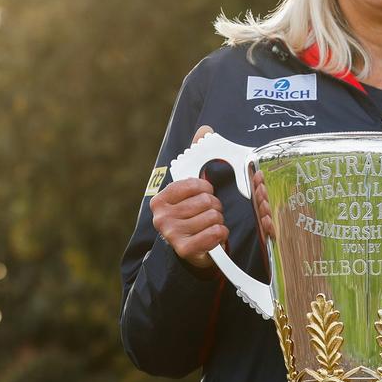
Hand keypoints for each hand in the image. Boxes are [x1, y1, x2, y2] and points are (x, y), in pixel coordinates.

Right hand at [150, 125, 227, 267]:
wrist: (191, 251)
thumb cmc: (193, 216)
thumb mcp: (192, 189)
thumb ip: (197, 157)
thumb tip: (205, 129)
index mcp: (161, 199)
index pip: (195, 184)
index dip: (207, 188)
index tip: (205, 194)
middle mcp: (161, 216)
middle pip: (207, 201)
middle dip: (215, 207)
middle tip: (210, 214)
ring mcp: (171, 234)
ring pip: (213, 217)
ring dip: (219, 221)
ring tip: (211, 226)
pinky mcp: (184, 249)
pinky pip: (215, 233)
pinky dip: (221, 234)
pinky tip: (214, 237)